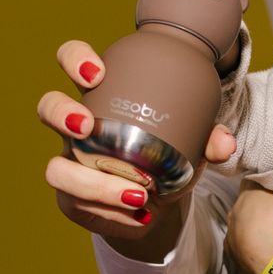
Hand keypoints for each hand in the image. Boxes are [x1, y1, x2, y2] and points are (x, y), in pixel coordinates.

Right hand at [39, 39, 236, 253]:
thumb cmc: (167, 156)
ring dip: (92, 183)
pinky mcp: (71, 198)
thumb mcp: (190, 144)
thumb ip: (208, 140)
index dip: (76, 60)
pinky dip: (113, 211)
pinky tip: (140, 214)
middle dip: (61, 112)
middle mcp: (77, 127)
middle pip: (48, 107)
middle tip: (87, 126)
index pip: (74, 62)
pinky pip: (78, 204)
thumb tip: (224, 143)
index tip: (97, 73)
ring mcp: (69, 163)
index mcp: (102, 96)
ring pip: (55, 168)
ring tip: (136, 194)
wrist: (156, 201)